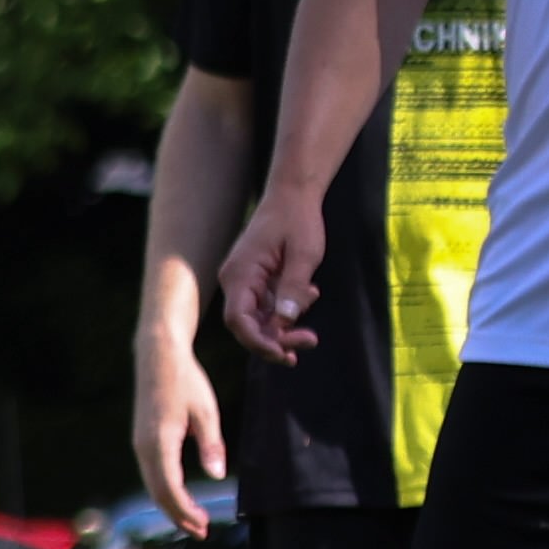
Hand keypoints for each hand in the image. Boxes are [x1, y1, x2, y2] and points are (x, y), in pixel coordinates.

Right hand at [132, 322, 229, 531]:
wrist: (158, 356)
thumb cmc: (186, 381)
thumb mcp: (206, 411)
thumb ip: (211, 445)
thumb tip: (217, 477)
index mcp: (160, 441)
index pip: (170, 488)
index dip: (186, 510)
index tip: (204, 525)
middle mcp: (144, 446)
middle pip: (158, 492)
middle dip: (178, 515)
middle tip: (201, 532)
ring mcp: (140, 443)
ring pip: (152, 484)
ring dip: (171, 506)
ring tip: (193, 520)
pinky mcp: (142, 439)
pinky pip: (151, 473)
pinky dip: (165, 490)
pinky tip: (180, 496)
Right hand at [215, 188, 332, 363]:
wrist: (293, 195)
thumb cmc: (298, 220)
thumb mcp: (303, 254)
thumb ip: (292, 288)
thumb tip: (284, 322)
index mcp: (240, 273)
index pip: (238, 320)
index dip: (258, 342)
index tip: (285, 353)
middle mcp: (236, 280)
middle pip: (248, 325)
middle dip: (277, 338)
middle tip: (310, 340)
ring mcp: (244, 281)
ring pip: (260, 318)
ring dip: (286, 322)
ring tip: (312, 296)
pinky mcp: (256, 280)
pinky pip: (267, 306)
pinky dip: (287, 307)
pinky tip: (308, 291)